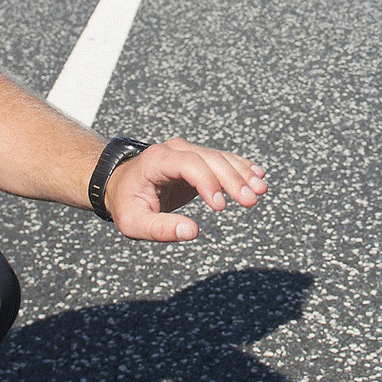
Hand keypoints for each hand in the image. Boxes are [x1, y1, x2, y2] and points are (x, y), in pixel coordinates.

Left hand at [104, 137, 266, 241]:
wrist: (120, 183)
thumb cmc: (126, 204)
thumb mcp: (133, 222)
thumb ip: (160, 228)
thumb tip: (192, 232)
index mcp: (157, 161)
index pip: (188, 165)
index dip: (208, 182)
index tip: (220, 207)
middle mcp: (174, 150)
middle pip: (210, 159)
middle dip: (233, 179)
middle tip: (250, 200)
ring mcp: (187, 151)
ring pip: (220, 157)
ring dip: (242, 173)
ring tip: (261, 190)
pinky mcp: (197, 159)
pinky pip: (222, 160)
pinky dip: (241, 167)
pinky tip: (257, 175)